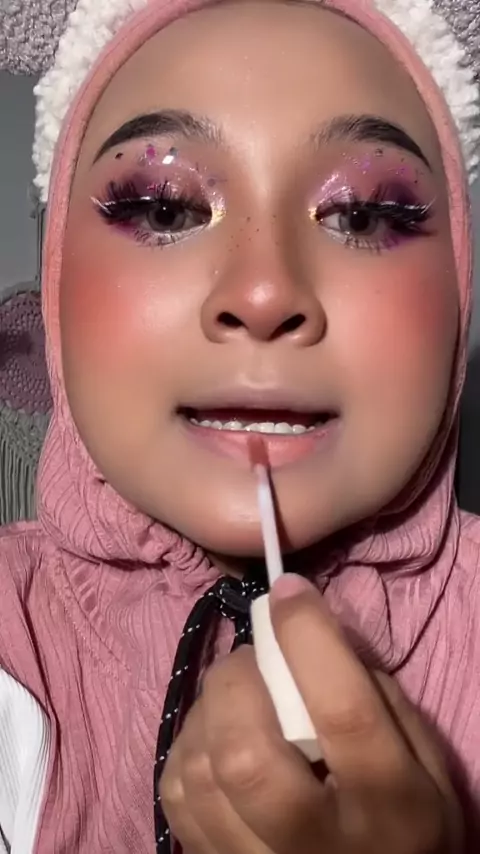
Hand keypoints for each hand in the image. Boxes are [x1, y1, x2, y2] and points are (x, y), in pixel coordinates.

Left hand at [159, 574, 461, 853]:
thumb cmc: (407, 825)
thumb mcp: (427, 765)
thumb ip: (380, 701)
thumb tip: (310, 634)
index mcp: (388, 809)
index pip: (342, 711)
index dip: (308, 637)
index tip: (289, 591)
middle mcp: (314, 846)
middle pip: (246, 754)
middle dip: (237, 681)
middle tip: (252, 659)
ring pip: (201, 775)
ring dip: (208, 711)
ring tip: (234, 696)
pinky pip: (176, 796)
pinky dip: (187, 749)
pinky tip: (214, 738)